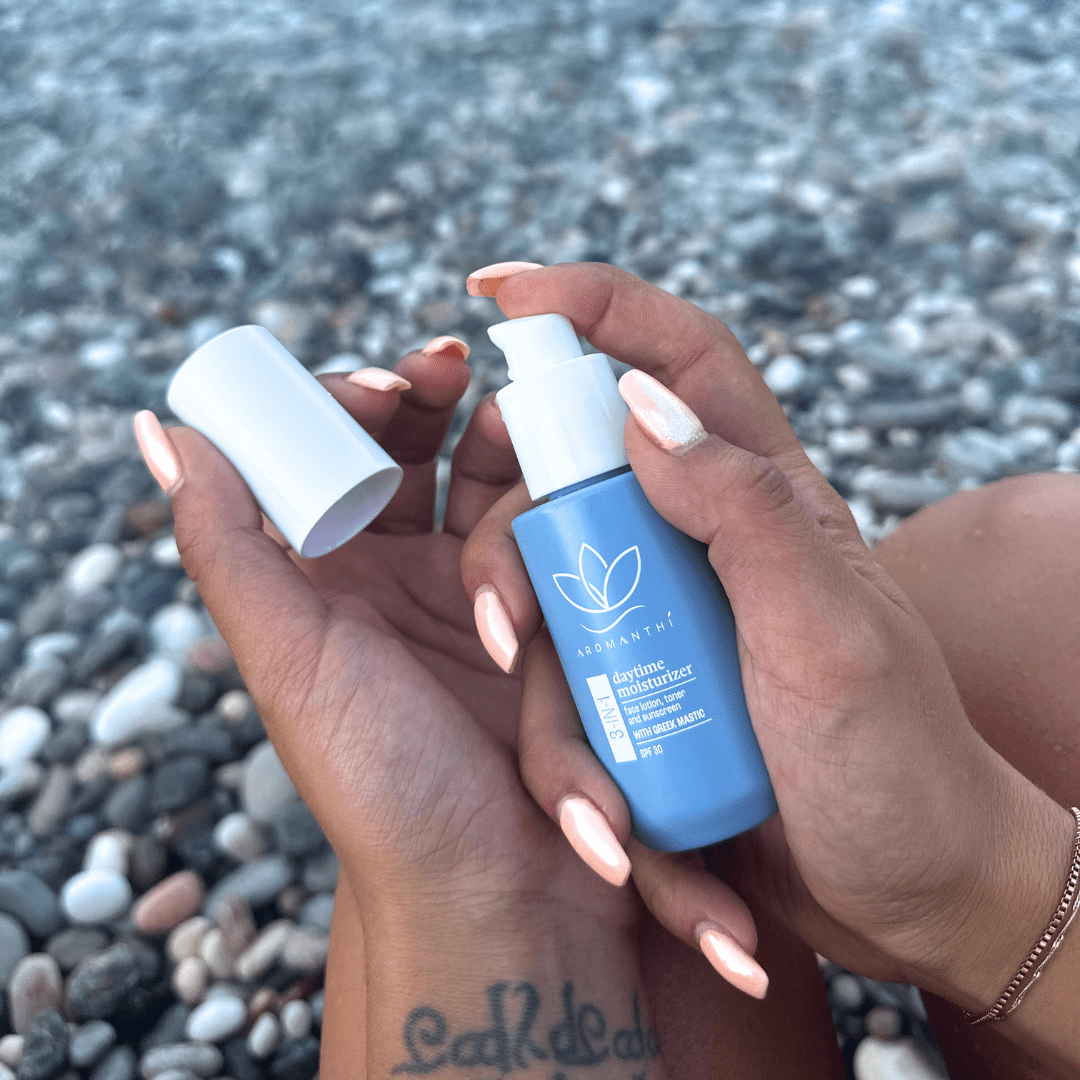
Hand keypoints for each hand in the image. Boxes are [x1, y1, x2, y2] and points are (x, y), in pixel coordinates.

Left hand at [137, 336, 692, 1076]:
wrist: (505, 884)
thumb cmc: (385, 782)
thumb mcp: (287, 659)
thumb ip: (227, 545)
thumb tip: (161, 431)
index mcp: (328, 584)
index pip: (330, 461)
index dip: (350, 405)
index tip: (385, 385)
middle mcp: (403, 579)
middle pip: (415, 451)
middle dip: (430, 396)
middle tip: (451, 365)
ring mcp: (484, 591)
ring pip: (489, 474)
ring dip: (498, 437)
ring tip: (513, 421)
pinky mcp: (557, 613)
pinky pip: (554, 525)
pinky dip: (553, 493)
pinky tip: (564, 481)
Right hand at [461, 263, 1074, 1011]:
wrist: (913, 895)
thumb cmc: (896, 762)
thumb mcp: (829, 632)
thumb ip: (744, 510)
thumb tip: (637, 403)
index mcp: (760, 498)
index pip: (679, 360)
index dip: (595, 304)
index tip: (500, 289)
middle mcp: (697, 545)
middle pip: (568, 488)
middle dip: (511, 551)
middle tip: (506, 635)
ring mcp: (660, 622)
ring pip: (548, 612)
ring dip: (549, 712)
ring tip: (600, 817)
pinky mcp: (635, 696)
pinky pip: (569, 710)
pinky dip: (582, 786)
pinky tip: (626, 852)